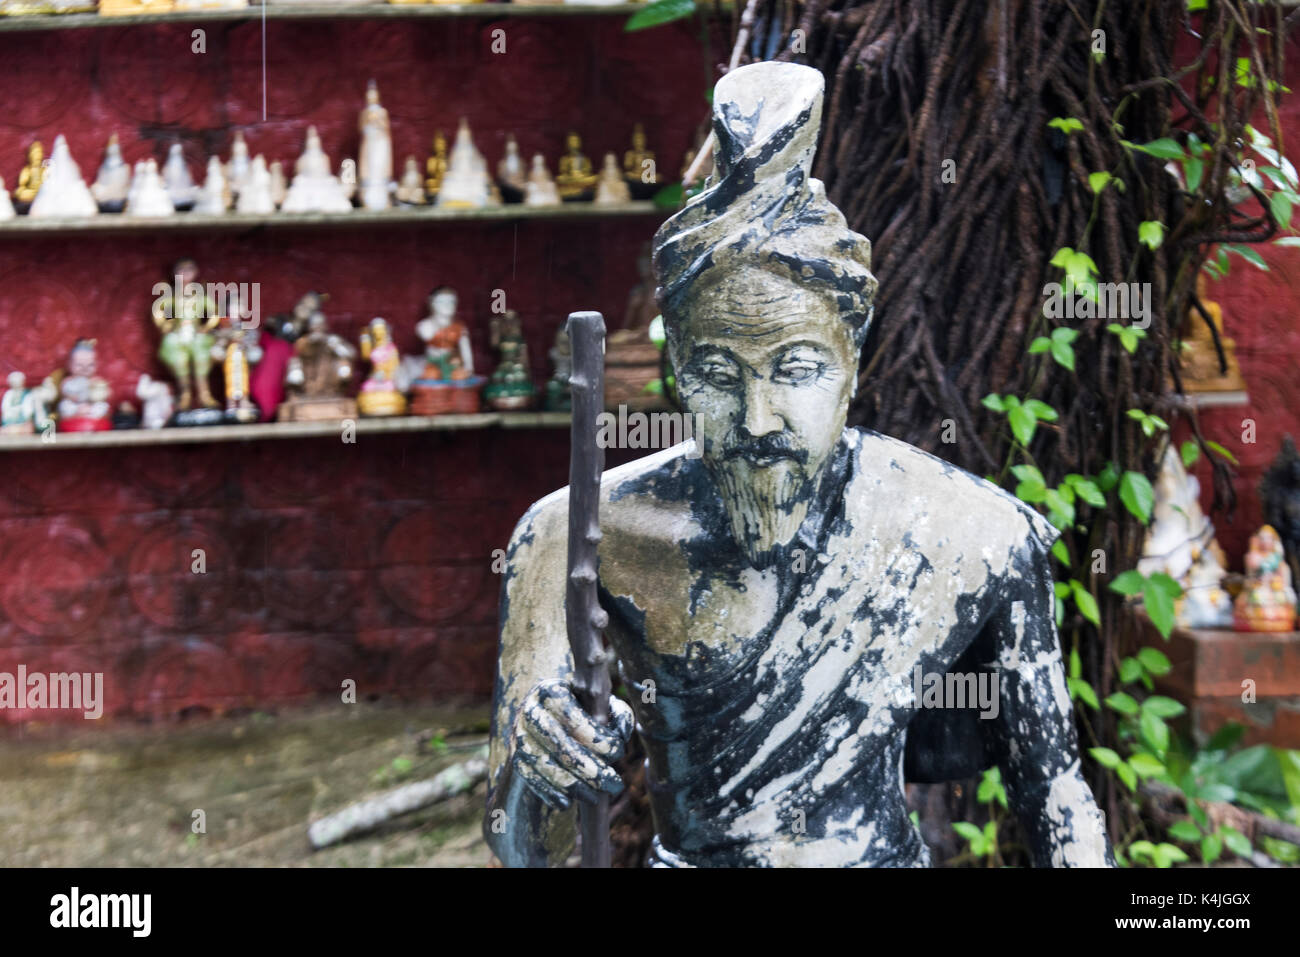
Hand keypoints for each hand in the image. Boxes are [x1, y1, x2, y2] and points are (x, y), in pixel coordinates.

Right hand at [513, 678, 633, 810]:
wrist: (545, 713)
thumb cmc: (582, 708)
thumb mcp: (600, 702)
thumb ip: (617, 714)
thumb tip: (621, 734)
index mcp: (551, 692)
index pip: (576, 720)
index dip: (599, 740)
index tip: (618, 752)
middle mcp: (530, 711)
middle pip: (561, 747)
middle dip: (592, 771)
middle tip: (615, 785)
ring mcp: (519, 735)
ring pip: (545, 766)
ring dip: (573, 786)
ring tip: (595, 798)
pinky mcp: (515, 756)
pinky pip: (530, 778)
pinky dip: (547, 793)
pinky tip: (565, 804)